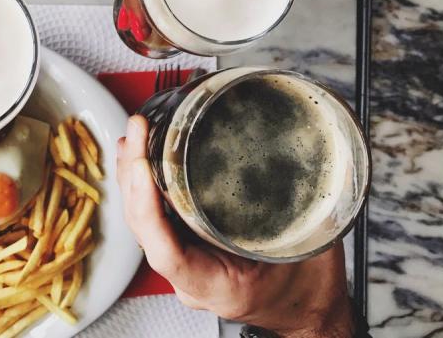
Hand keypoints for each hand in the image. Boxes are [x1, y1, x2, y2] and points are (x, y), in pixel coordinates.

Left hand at [117, 116, 354, 336]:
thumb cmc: (307, 291)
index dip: (147, 208)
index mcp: (216, 285)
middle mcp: (190, 277)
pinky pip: (155, 218)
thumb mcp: (309, 250)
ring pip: (144, 221)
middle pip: (144, 227)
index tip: (142, 167)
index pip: (166, 252)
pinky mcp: (185, 247)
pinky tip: (142, 159)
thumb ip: (299, 213)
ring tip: (133, 136)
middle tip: (138, 131)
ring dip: (134, 177)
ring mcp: (185, 262)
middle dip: (134, 175)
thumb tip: (303, 163)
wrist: (308, 310)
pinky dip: (145, 186)